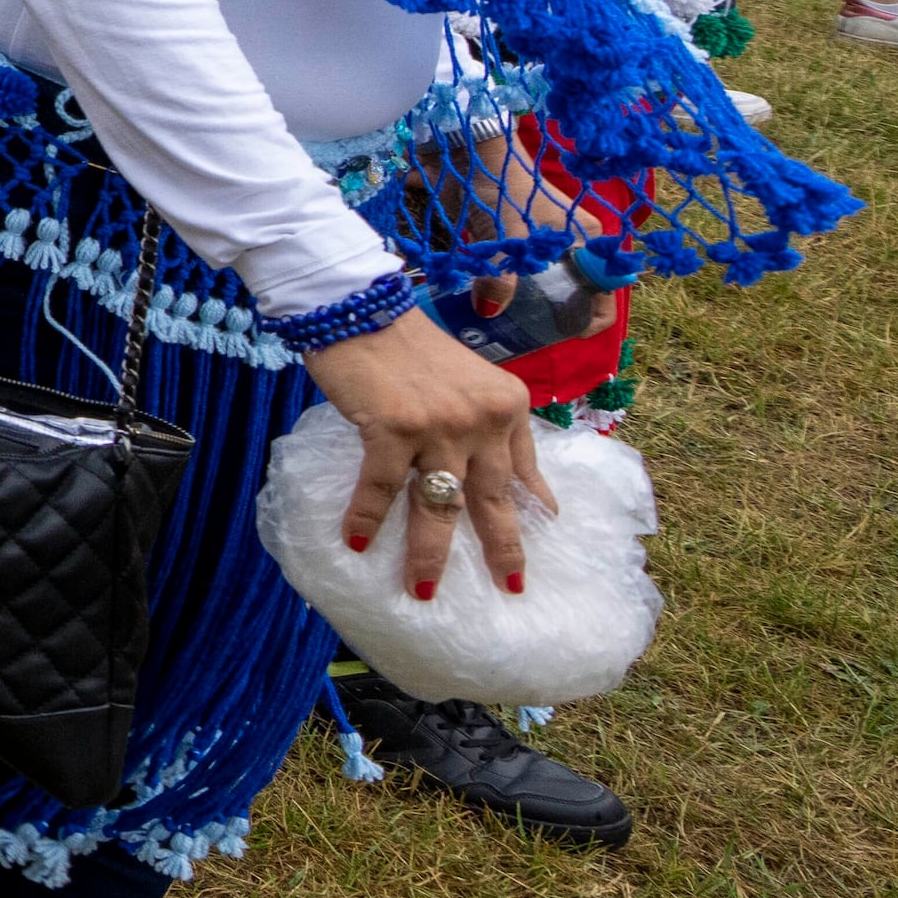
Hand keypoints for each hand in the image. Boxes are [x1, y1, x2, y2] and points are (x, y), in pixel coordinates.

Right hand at [304, 310, 556, 598]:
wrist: (359, 307)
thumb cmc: (408, 345)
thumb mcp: (469, 382)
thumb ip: (491, 427)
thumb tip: (518, 483)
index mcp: (507, 405)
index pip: (524, 469)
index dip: (532, 509)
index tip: (541, 539)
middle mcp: (482, 418)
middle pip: (493, 498)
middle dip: (501, 548)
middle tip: (509, 587)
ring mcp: (439, 425)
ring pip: (439, 504)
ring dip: (429, 554)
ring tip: (422, 590)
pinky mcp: (393, 427)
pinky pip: (380, 487)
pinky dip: (366, 517)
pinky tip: (356, 542)